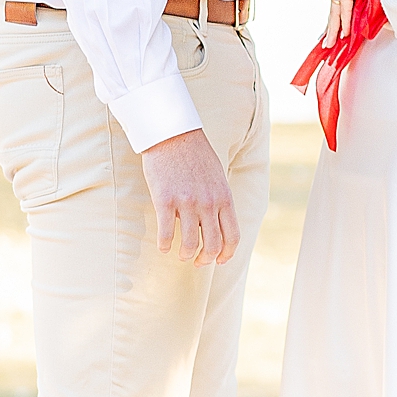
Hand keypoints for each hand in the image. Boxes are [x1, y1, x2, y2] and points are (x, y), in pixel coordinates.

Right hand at [141, 129, 239, 263]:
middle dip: (206, 259)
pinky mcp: (165, 201)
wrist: (172, 134)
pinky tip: (163, 246)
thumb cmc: (195, 154)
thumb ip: (219, 200)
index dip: (227, 254)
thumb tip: (216, 223)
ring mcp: (187, 203)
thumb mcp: (217, 177)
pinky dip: (165, 245)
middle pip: (213, 245)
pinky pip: (166, 233)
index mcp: (224, 197)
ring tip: (181, 255)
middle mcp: (209, 203)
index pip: (233, 236)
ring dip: (186, 255)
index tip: (220, 260)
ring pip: (190, 244)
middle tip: (198, 262)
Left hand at [324, 0, 370, 44]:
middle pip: (335, 7)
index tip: (340, 23)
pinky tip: (344, 33)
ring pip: (336, 11)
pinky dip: (344, 22)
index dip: (340, 12)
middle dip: (332, 26)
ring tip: (331, 43)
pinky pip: (344, 8)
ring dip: (334, 29)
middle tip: (328, 40)